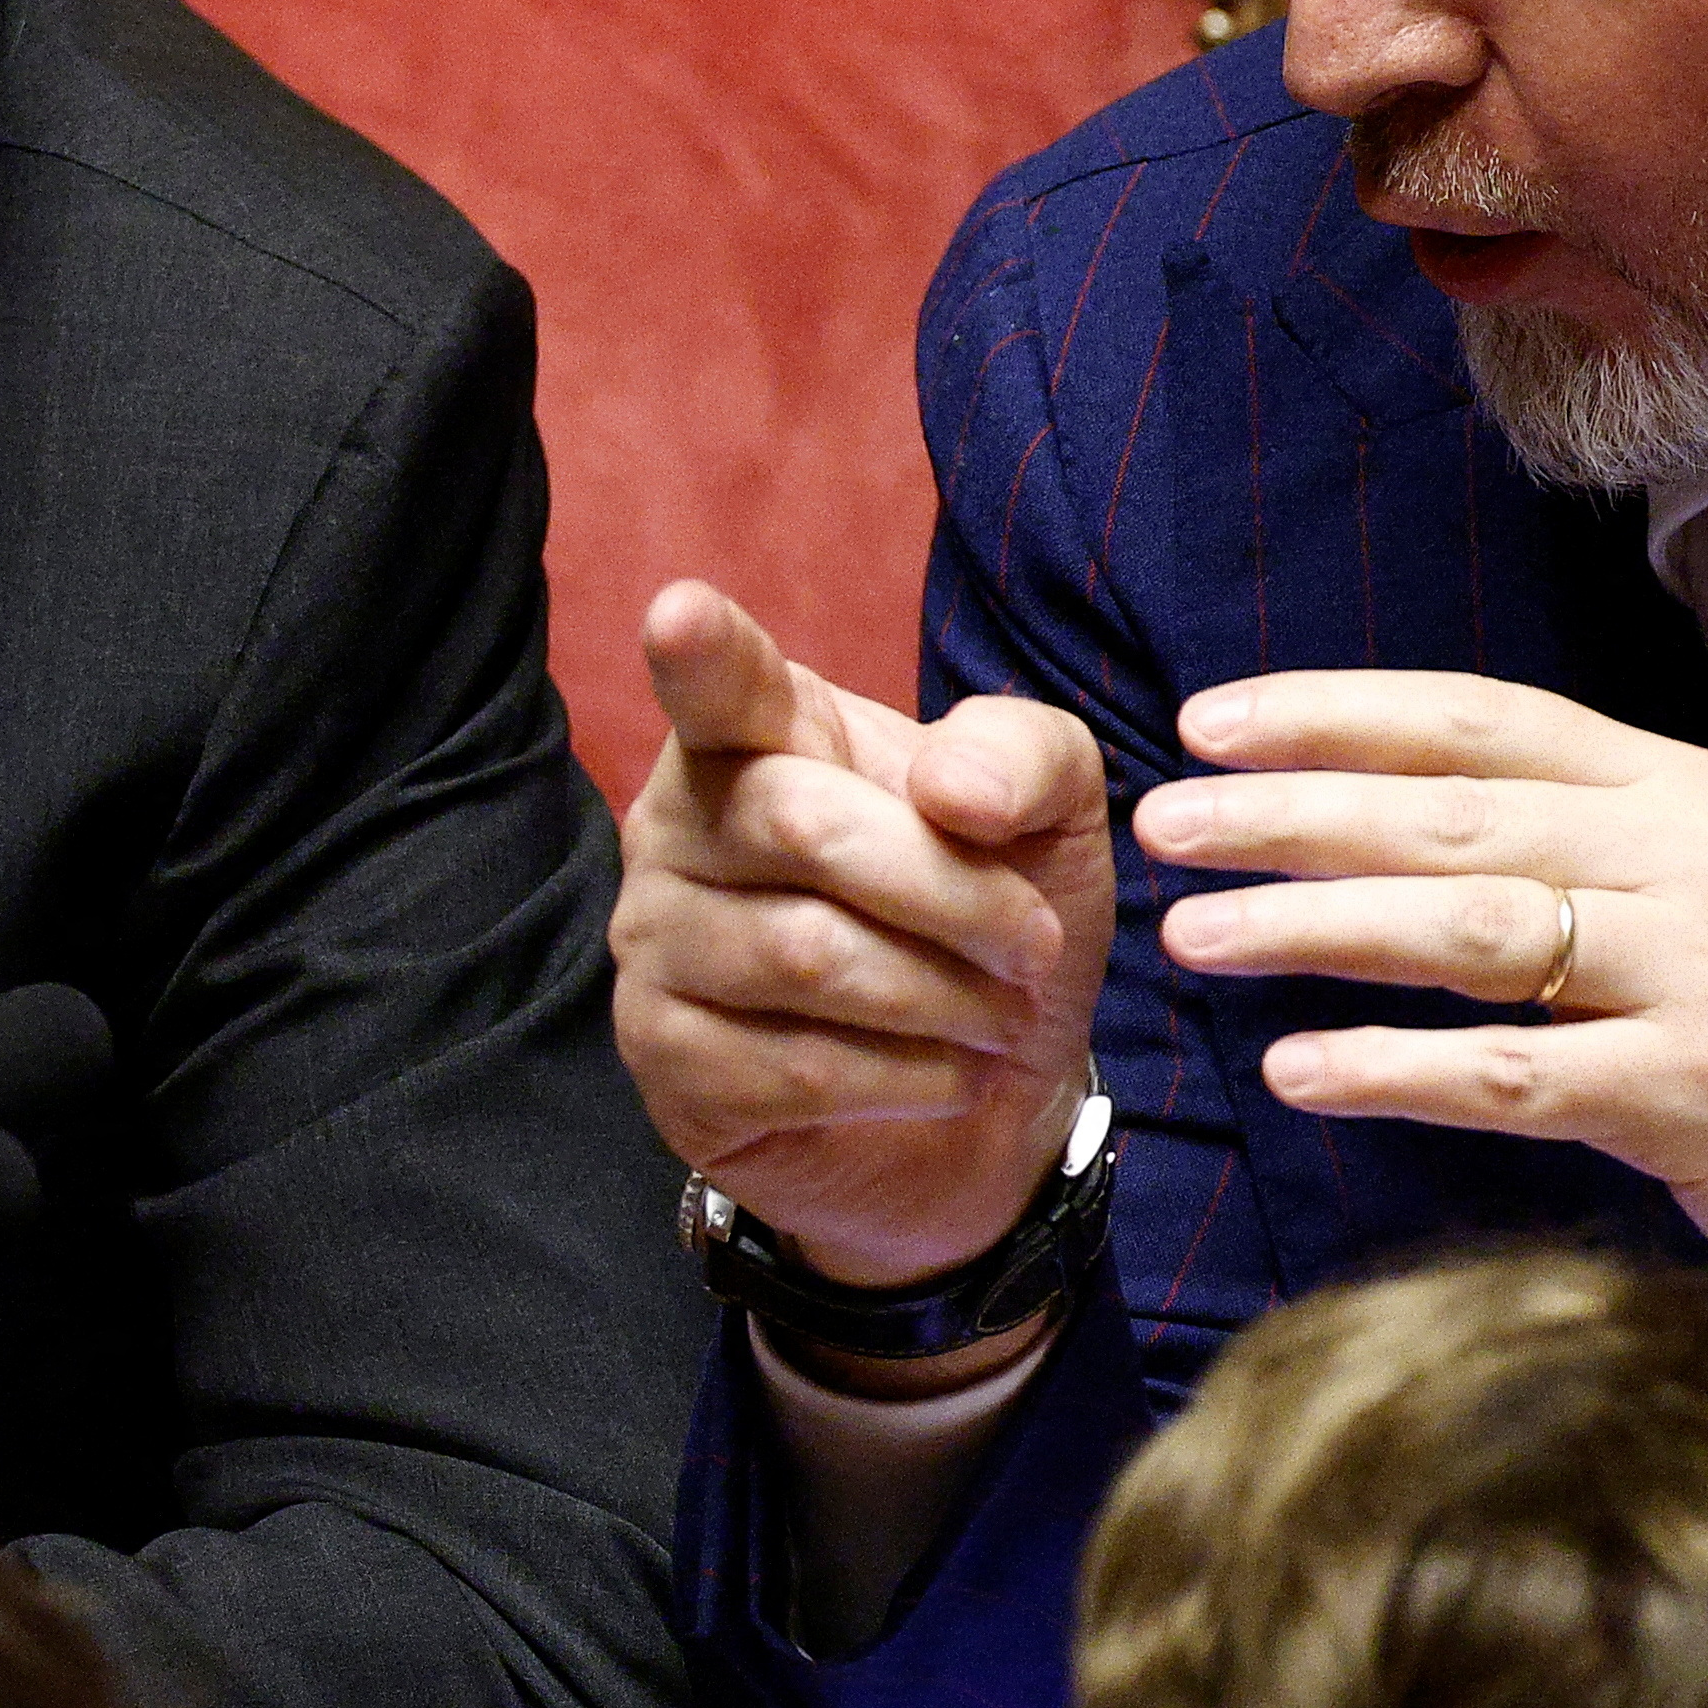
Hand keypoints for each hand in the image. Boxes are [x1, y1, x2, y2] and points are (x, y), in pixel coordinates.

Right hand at [608, 580, 1117, 1311]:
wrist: (985, 1093)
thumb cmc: (992, 922)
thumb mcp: (1050, 818)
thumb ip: (1024, 757)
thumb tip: (950, 791)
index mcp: (762, 736)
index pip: (718, 683)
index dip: (701, 652)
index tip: (684, 614)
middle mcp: (680, 824)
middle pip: (803, 825)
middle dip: (954, 893)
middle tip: (1034, 947)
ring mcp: (656, 943)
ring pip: (805, 956)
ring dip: (946, 998)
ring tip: (995, 1016)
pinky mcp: (664, 1060)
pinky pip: (795, 1068)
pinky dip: (911, 1079)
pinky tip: (942, 1076)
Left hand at [1136, 671, 1707, 1353]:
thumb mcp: (1691, 898)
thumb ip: (1557, 841)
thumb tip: (1353, 806)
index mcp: (1680, 793)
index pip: (1477, 722)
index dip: (1332, 713)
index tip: (1204, 724)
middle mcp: (1696, 863)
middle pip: (1450, 818)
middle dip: (1287, 817)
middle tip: (1161, 827)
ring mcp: (1704, 977)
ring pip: (1470, 930)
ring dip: (1312, 929)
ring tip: (1191, 937)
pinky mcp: (1699, 1096)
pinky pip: (1512, 1075)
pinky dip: (1393, 1069)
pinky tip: (1298, 1068)